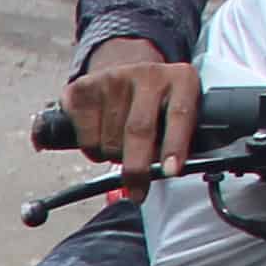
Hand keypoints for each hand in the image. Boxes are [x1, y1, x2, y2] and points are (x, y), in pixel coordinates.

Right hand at [66, 37, 199, 185]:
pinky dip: (92, 150)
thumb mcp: (179, 115)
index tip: (170, 171)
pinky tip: (100, 137)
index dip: (174, 145)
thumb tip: (169, 172)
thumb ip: (181, 139)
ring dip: (113, 157)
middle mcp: (148, 73)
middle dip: (137, 168)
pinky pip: (86, 137)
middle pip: (139, 129)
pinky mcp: (85, 87)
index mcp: (181, 79)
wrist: (124, 73)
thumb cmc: (156, 105)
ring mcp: (114, 77)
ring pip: (110, 139)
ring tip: (120, 148)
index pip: (179, 114)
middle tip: (137, 191)